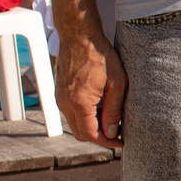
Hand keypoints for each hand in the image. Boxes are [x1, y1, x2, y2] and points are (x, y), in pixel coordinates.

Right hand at [56, 24, 125, 145]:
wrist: (79, 37)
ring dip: (92, 128)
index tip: (121, 142)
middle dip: (100, 138)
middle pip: (80, 133)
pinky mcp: (59, 93)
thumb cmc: (101, 57)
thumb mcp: (117, 84)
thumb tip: (111, 133)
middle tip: (118, 135)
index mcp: (79, 103)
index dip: (106, 142)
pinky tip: (101, 111)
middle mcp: (65, 104)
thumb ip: (114, 110)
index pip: (90, 134)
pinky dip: (85, 118)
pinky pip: (71, 114)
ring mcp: (59, 99)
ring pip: (75, 124)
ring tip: (112, 122)